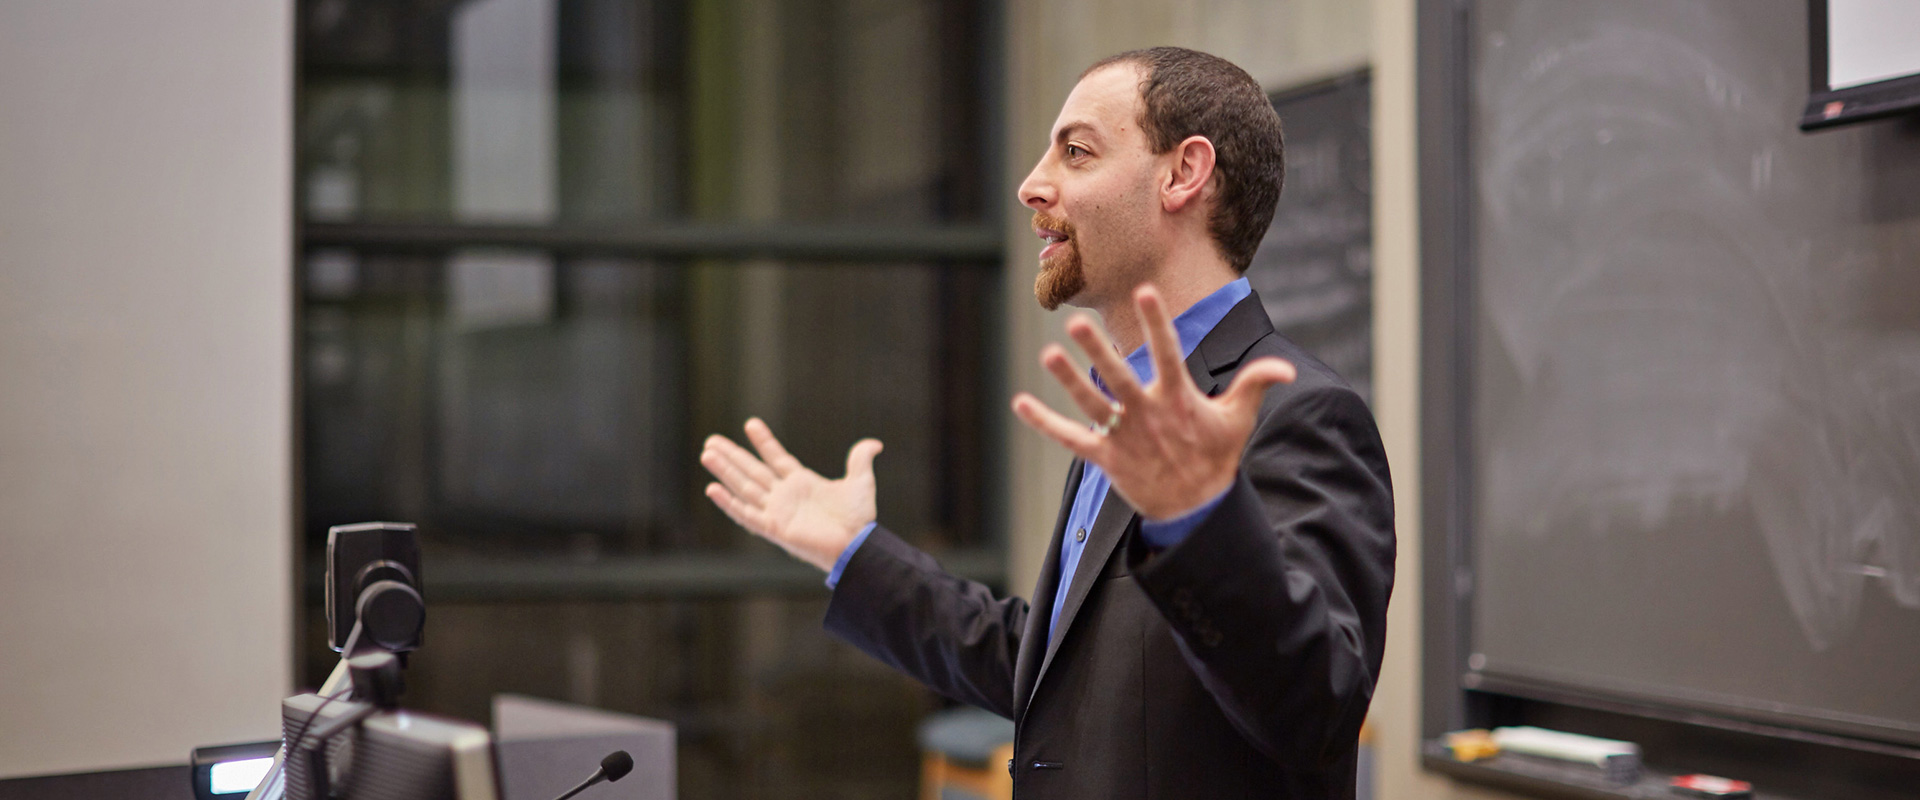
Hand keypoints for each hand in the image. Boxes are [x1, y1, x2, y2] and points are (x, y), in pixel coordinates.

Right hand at [700, 418, 882, 571]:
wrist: (856, 544)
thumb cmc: (858, 519)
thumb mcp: (860, 482)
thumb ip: (860, 461)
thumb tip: (874, 443)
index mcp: (801, 483)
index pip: (776, 458)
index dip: (763, 441)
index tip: (750, 423)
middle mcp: (784, 496)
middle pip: (752, 471)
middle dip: (732, 455)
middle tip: (711, 440)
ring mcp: (776, 511)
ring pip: (744, 487)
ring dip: (725, 471)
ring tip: (707, 454)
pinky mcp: (773, 528)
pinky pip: (746, 514)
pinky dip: (729, 503)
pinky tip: (712, 489)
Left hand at [1010, 284, 1295, 519]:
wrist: (1197, 510)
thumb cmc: (1215, 455)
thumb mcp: (1239, 418)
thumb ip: (1256, 383)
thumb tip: (1286, 368)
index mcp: (1178, 398)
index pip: (1168, 352)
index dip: (1157, 322)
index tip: (1146, 292)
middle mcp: (1148, 415)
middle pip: (1119, 379)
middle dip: (1099, 352)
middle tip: (1076, 324)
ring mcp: (1124, 437)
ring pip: (1092, 405)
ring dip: (1069, 381)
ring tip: (1048, 355)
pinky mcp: (1106, 459)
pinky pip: (1071, 439)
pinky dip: (1045, 423)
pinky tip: (1020, 404)